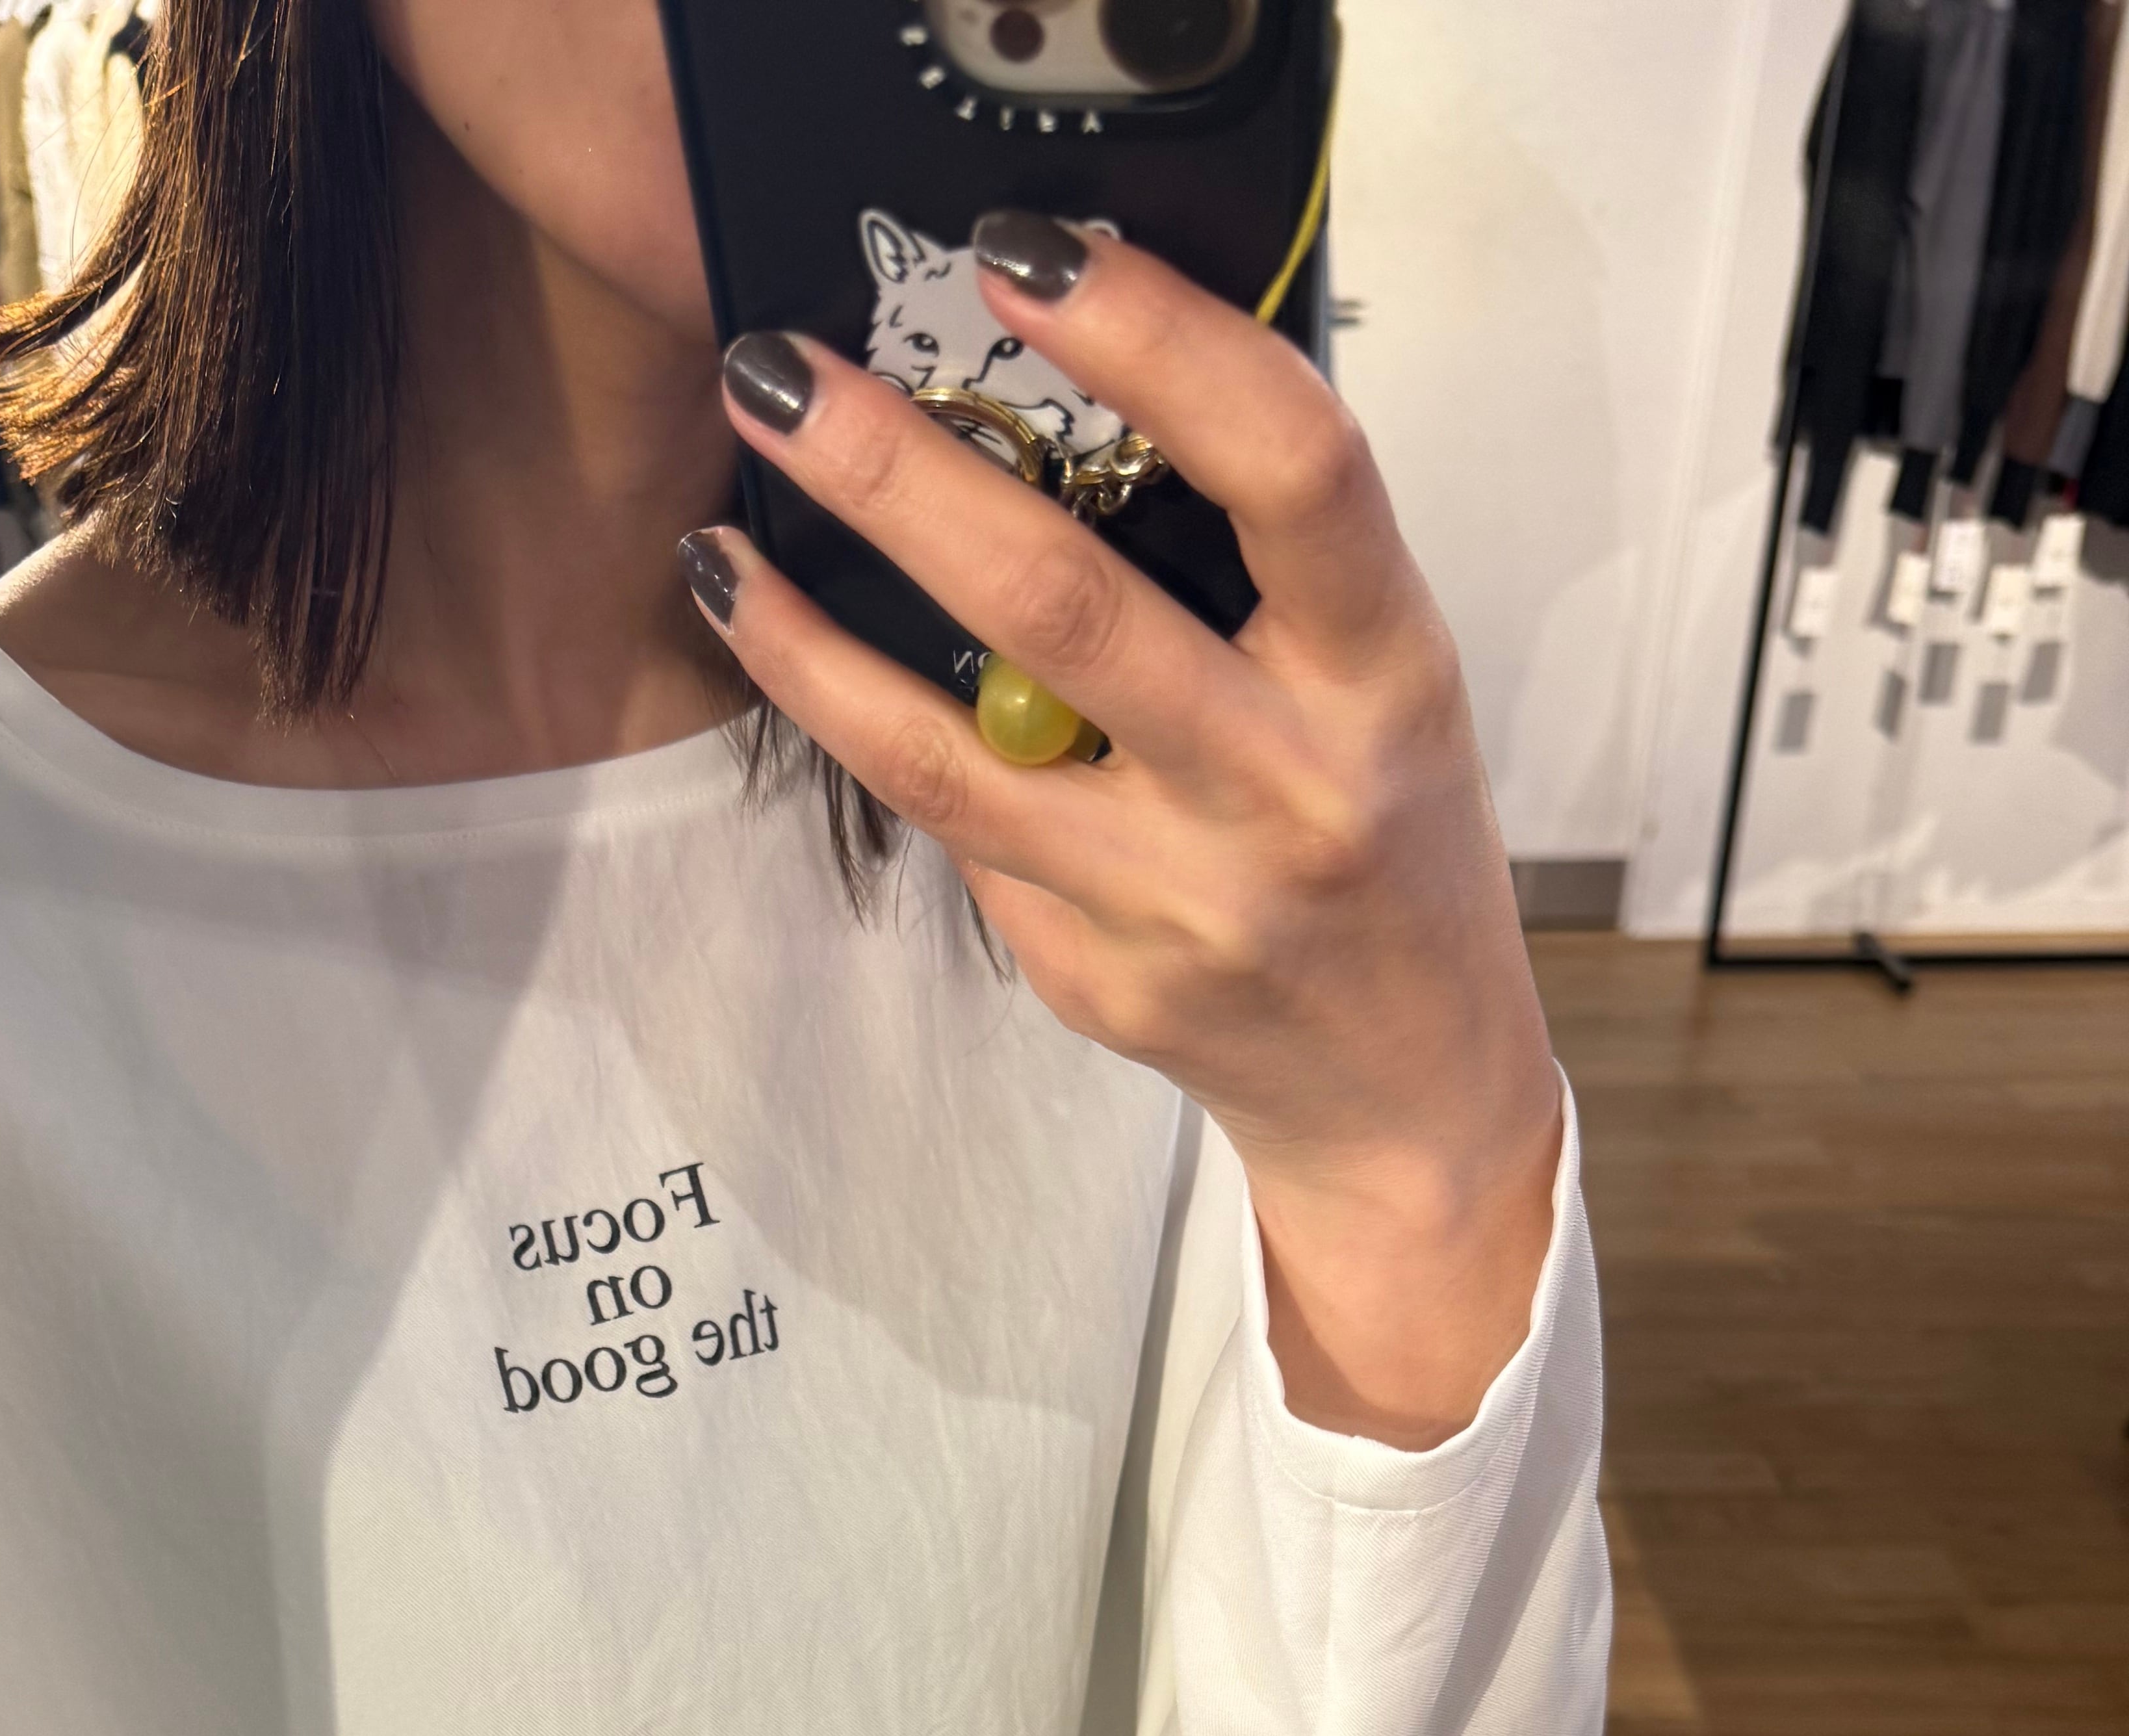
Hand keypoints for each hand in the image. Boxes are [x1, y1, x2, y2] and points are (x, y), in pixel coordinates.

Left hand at [693, 219, 1563, 1449]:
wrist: (1409, 1089)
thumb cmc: (1387, 838)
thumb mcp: (1380, 681)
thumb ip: (1260, 567)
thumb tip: (1063, 412)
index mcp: (1383, 674)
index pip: (1287, 467)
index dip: (1157, 341)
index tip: (1023, 253)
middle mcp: (1285, 788)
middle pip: (1062, 604)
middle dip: (899, 474)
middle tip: (781, 378)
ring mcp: (1179, 903)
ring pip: (952, 752)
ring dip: (809, 640)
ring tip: (720, 546)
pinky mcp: (1094, 981)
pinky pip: (968, 843)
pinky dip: (889, 751)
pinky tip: (825, 682)